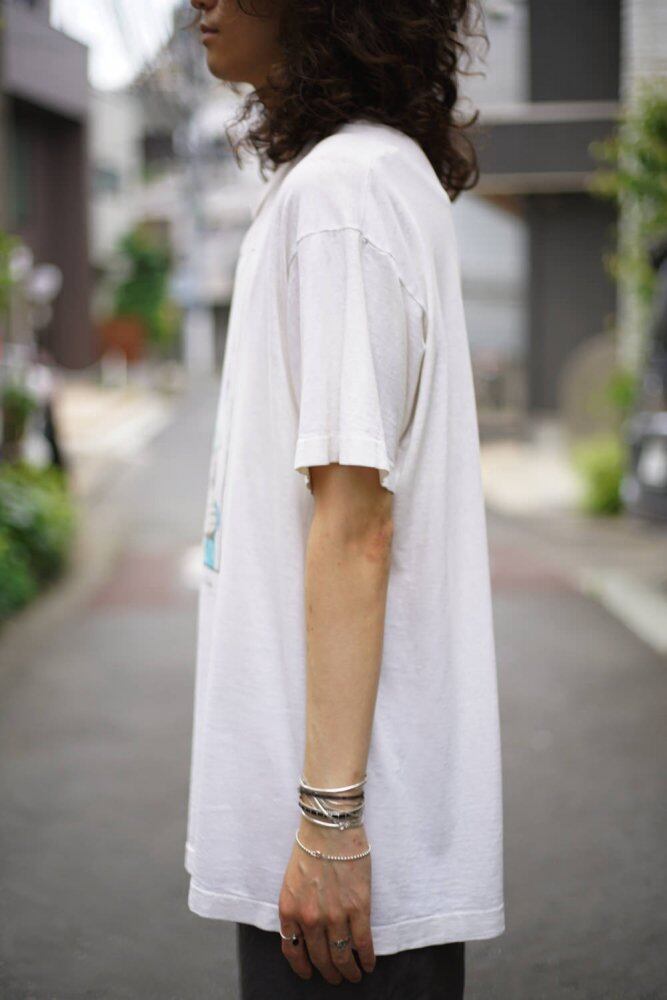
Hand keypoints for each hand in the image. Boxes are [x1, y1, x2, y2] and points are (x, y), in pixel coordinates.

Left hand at [278, 819, 375, 984]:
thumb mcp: (291, 881)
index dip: (302, 966)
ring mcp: (334, 915)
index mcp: (289, 909)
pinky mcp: (358, 908)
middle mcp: (309, 918)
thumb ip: (296, 906)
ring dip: (348, 971)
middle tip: (336, 977)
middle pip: (319, 958)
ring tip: (353, 975)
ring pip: (341, 956)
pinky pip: (362, 943)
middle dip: (328, 972)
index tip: (309, 973)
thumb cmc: (310, 846)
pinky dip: (366, 958)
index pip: (292, 950)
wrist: (330, 827)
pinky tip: (368, 964)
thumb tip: (304, 930)